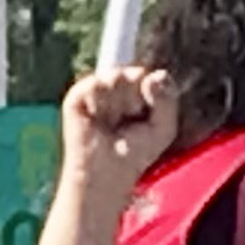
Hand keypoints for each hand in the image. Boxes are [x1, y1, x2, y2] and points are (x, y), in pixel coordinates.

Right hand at [59, 67, 178, 210]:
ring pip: (116, 76)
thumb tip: (154, 75)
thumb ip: (168, 99)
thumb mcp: (164, 128)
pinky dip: (101, 103)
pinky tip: (98, 120)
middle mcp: (113, 86)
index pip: (146, 72)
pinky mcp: (76, 98)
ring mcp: (94, 90)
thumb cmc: (135, 154)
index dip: (150, 90)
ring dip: (119, 105)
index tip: (145, 115)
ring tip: (112, 124)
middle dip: (136, 99)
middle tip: (127, 122)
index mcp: (134, 90)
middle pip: (133, 72)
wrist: (108, 172)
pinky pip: (95, 83)